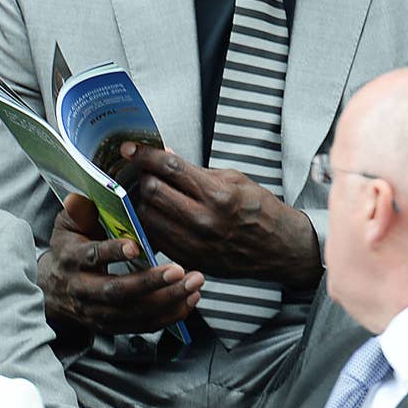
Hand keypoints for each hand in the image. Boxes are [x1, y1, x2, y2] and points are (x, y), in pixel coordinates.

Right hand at [37, 194, 203, 335]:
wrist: (51, 290)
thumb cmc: (68, 248)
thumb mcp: (68, 225)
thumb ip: (79, 211)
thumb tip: (79, 198)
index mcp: (73, 259)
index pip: (92, 256)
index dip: (112, 252)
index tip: (134, 246)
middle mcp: (83, 290)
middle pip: (117, 292)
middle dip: (150, 283)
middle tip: (179, 270)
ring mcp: (97, 312)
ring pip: (133, 313)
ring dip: (166, 301)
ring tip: (193, 285)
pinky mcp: (111, 326)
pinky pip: (142, 326)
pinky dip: (168, 316)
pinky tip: (189, 301)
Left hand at [121, 143, 321, 288]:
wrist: (278, 248)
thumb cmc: (259, 209)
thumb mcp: (234, 178)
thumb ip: (196, 170)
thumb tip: (165, 155)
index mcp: (218, 195)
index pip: (170, 168)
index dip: (145, 155)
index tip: (130, 148)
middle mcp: (203, 221)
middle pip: (152, 192)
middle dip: (142, 176)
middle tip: (141, 170)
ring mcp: (194, 244)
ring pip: (148, 216)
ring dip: (142, 200)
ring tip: (146, 190)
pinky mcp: (189, 259)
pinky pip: (156, 237)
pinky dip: (151, 222)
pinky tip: (155, 212)